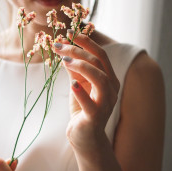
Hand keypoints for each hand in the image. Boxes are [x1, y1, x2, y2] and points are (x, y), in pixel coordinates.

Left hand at [54, 33, 119, 152]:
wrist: (85, 137)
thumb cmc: (82, 109)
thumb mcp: (78, 85)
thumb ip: (75, 70)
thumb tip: (65, 51)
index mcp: (109, 79)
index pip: (101, 55)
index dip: (86, 42)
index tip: (69, 33)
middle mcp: (112, 89)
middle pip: (99, 62)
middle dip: (78, 50)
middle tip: (59, 45)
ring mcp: (106, 103)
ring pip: (99, 78)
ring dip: (81, 66)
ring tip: (64, 60)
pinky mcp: (96, 117)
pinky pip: (90, 103)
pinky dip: (81, 93)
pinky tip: (72, 85)